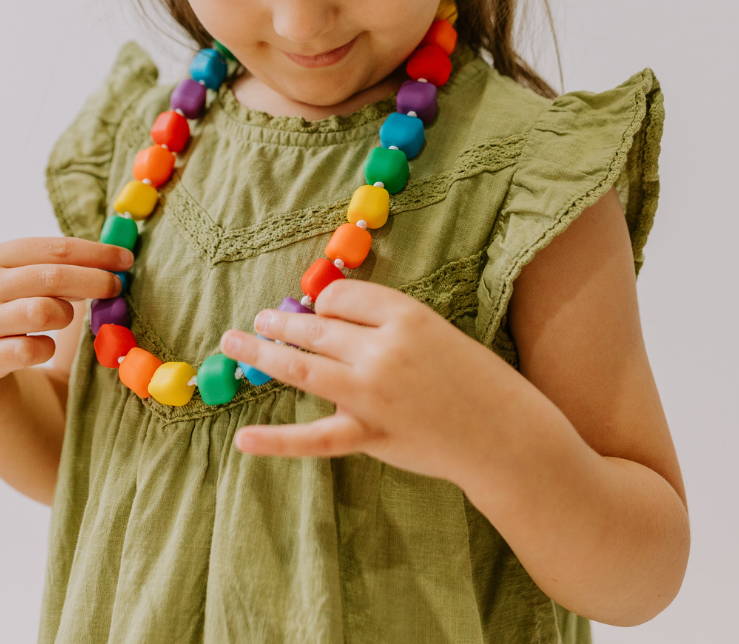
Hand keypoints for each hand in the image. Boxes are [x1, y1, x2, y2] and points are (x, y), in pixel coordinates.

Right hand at [0, 237, 130, 399]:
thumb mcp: (13, 274)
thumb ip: (53, 264)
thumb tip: (113, 257)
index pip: (56, 248)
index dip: (96, 253)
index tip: (126, 260)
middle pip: (53, 277)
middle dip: (94, 280)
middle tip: (116, 287)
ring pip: (41, 312)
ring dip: (64, 314)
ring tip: (63, 317)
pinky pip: (27, 352)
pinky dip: (45, 349)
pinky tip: (44, 347)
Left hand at [219, 279, 520, 484]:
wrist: (503, 432)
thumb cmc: (470, 375)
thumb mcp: (433, 330)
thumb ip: (382, 324)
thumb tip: (325, 317)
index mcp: (403, 315)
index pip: (339, 297)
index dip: (322, 303)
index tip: (320, 311)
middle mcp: (382, 349)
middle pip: (315, 328)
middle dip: (281, 323)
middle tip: (259, 319)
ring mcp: (372, 395)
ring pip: (302, 370)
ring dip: (263, 354)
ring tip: (235, 342)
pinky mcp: (369, 435)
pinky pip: (314, 438)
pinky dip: (276, 440)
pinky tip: (242, 437)